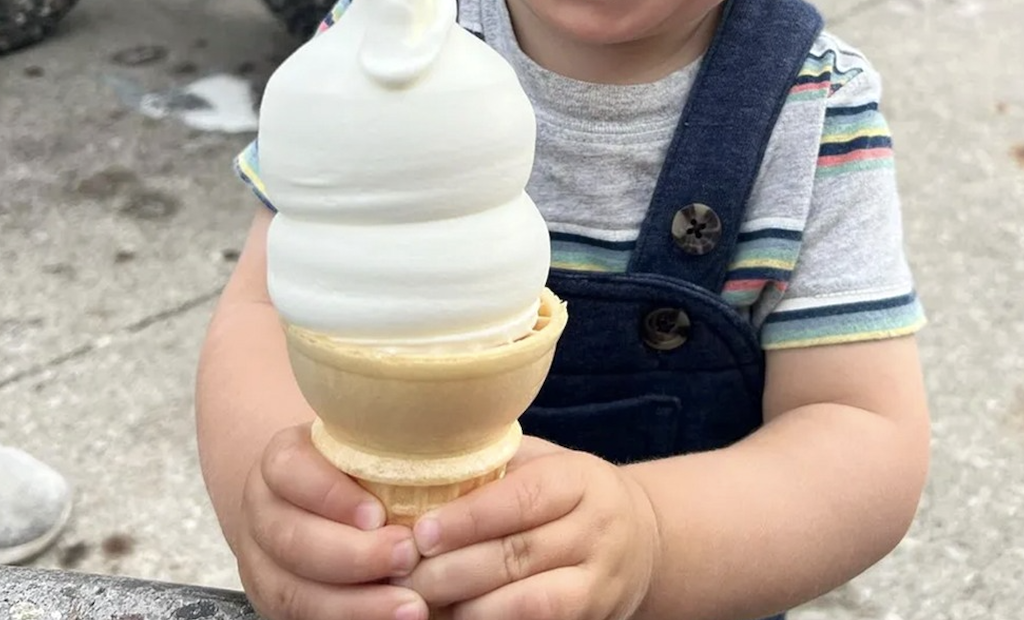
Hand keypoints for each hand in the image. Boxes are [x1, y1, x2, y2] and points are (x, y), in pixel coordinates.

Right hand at [235, 424, 428, 619]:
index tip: (378, 514)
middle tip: (408, 556)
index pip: (290, 470)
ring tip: (412, 606)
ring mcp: (263, 564)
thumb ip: (392, 448)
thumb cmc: (365, 471)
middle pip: (291, 538)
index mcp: (282, 462)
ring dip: (355, 605)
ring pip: (292, 591)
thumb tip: (450, 439)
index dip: (331, 494)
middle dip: (352, 556)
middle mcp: (263, 512)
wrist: (321, 509)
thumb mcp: (369, 446)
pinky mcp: (276, 603)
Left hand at [401, 437, 660, 619]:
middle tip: (403, 573)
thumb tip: (417, 474)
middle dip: (452, 570)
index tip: (420, 531)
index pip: (522, 499)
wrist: (640, 539)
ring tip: (421, 601)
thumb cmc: (566, 493)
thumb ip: (494, 464)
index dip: (468, 518)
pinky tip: (453, 619)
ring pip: (530, 604)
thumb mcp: (543, 462)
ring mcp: (600, 583)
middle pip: (518, 556)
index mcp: (581, 480)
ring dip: (468, 609)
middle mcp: (598, 532)